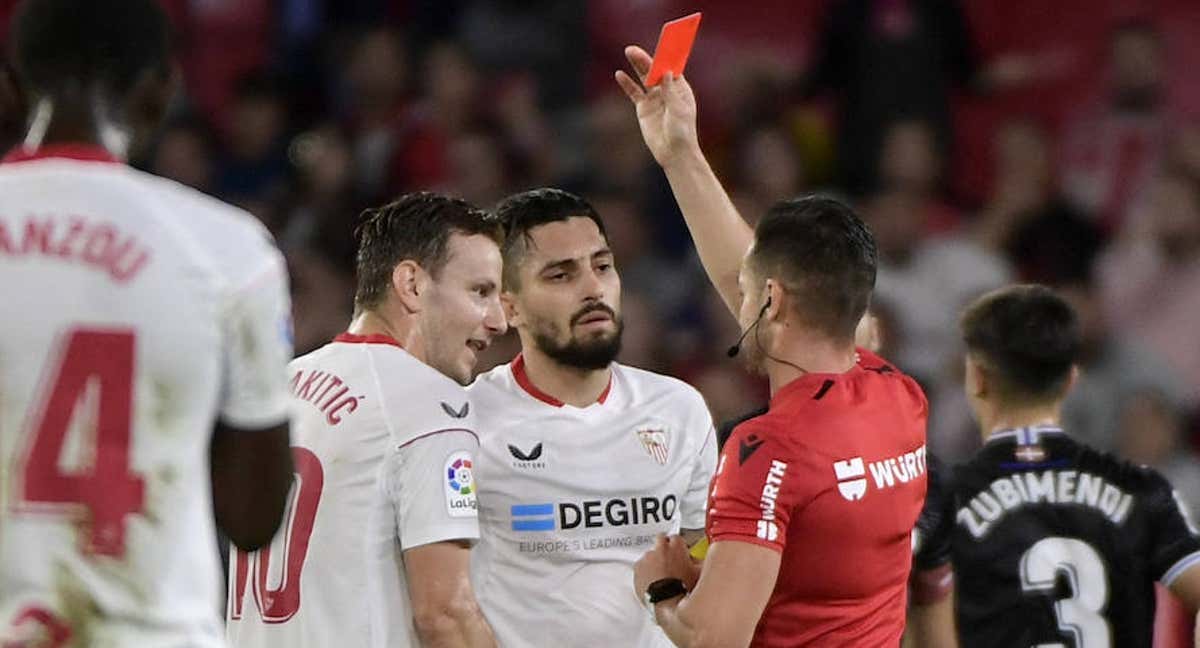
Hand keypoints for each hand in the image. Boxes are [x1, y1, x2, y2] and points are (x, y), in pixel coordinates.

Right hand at [615, 45, 699, 166]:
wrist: (673, 153)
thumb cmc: (682, 132)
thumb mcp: (678, 110)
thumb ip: (670, 91)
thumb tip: (666, 72)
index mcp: (679, 89)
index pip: (670, 68)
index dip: (664, 57)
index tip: (658, 46)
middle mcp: (666, 90)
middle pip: (654, 70)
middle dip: (645, 59)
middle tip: (634, 50)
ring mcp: (654, 98)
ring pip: (643, 78)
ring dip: (636, 65)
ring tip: (628, 52)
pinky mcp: (643, 108)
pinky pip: (634, 93)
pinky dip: (627, 84)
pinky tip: (619, 74)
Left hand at [633, 534, 702, 596]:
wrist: (665, 602)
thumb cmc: (682, 589)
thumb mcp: (700, 574)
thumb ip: (702, 562)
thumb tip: (707, 560)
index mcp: (676, 545)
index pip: (677, 538)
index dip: (680, 547)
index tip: (681, 554)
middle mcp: (660, 547)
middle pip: (661, 540)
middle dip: (665, 549)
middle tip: (670, 561)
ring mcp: (647, 556)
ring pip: (651, 554)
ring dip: (655, 560)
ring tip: (662, 574)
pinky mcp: (637, 567)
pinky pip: (641, 565)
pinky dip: (645, 570)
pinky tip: (653, 579)